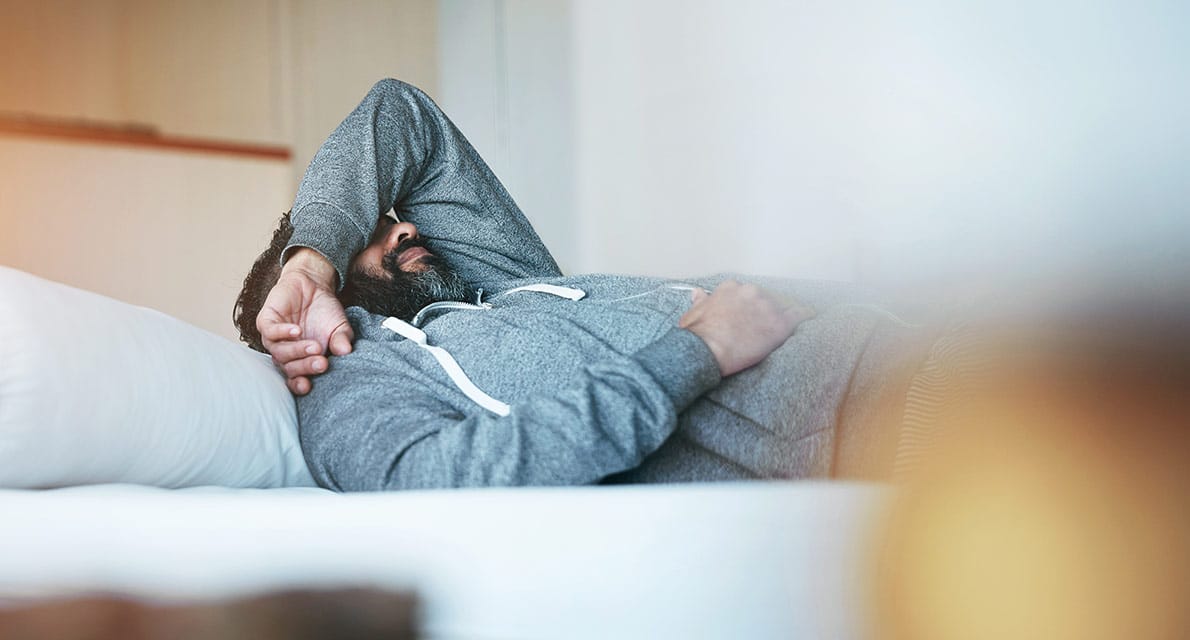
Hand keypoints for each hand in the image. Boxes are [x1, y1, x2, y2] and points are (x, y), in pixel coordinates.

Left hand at [256, 249, 353, 394]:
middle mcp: (286, 353)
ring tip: (315, 346)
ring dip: (297, 351)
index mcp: (301, 360)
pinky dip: (283, 333)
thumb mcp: (340, 327)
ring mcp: (274, 338)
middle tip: (321, 363)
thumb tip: (346, 351)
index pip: (296, 379)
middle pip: (288, 368)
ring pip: (279, 352)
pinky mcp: (267, 322)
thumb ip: (342, 339)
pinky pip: (270, 332)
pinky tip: (297, 331)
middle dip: (305, 368)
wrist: (313, 284)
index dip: (300, 385)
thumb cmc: (325, 311)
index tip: (309, 386)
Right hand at [678, 280, 814, 376]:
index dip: (750, 303)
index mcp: (731, 288)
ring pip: (783, 305)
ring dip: (785, 312)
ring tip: (788, 321)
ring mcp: (767, 306)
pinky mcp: (779, 324)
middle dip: (767, 308)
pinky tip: (811, 316)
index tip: (750, 311)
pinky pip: (799, 315)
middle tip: (764, 322)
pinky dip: (806, 314)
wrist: (707, 350)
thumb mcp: (692, 314)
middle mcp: (751, 292)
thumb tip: (698, 293)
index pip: (747, 292)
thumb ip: (700, 301)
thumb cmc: (697, 335)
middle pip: (766, 297)